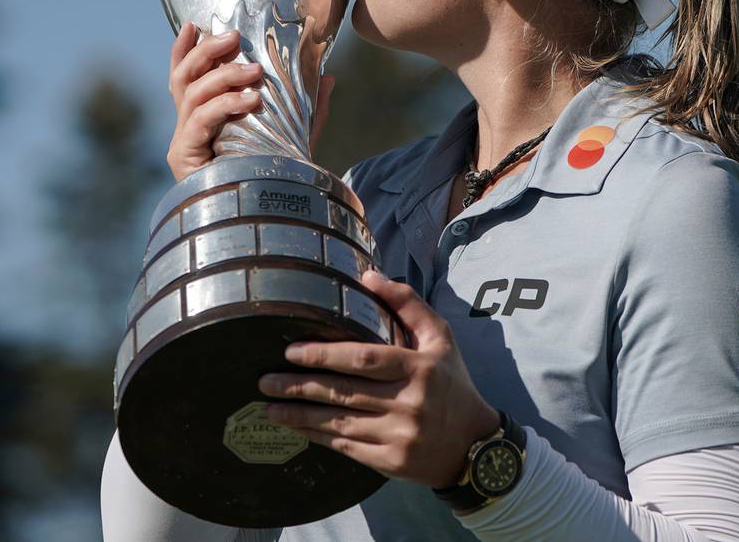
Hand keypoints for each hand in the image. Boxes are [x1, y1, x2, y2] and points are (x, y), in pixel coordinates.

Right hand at [165, 22, 335, 182]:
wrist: (267, 217)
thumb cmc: (274, 176)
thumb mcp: (294, 135)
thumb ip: (307, 107)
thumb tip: (328, 76)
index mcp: (203, 116)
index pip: (186, 76)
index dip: (185, 48)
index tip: (197, 23)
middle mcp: (187, 126)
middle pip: (183, 77)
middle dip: (206, 51)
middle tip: (235, 37)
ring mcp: (183, 142)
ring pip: (192, 94)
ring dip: (224, 76)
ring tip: (256, 73)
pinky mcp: (184, 158)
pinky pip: (199, 121)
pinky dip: (224, 106)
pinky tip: (250, 101)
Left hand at [257, 269, 499, 488]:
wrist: (473, 444)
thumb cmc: (450, 383)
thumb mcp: (440, 338)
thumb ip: (407, 304)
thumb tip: (368, 276)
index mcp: (419, 368)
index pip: (364, 359)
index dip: (324, 355)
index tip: (290, 352)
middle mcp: (409, 403)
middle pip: (344, 392)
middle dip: (300, 387)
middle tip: (266, 381)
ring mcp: (400, 436)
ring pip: (339, 423)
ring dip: (300, 415)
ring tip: (269, 406)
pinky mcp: (392, 462)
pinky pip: (346, 448)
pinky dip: (318, 437)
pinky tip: (297, 428)